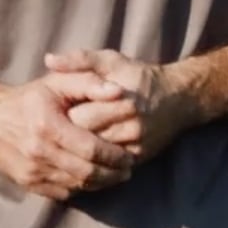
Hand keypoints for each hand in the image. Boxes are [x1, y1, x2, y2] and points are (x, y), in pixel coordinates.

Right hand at [0, 71, 136, 200]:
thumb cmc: (31, 98)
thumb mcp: (58, 82)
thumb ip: (90, 83)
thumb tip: (119, 91)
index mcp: (48, 126)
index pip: (90, 148)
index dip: (114, 155)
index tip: (130, 156)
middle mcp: (38, 152)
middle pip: (86, 172)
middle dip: (112, 174)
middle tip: (128, 170)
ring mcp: (31, 171)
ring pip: (76, 186)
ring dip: (100, 184)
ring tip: (116, 176)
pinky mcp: (27, 183)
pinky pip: (62, 193)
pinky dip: (82, 188)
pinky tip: (94, 180)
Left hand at [46, 49, 198, 162]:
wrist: (178, 98)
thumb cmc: (138, 76)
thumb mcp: (110, 61)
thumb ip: (79, 60)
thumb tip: (48, 60)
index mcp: (119, 99)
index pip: (78, 117)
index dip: (63, 117)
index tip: (56, 113)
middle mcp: (130, 125)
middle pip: (85, 140)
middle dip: (69, 137)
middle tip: (58, 132)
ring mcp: (135, 145)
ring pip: (96, 158)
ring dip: (80, 152)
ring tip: (67, 144)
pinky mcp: (138, 158)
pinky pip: (108, 167)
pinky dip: (95, 162)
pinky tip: (84, 155)